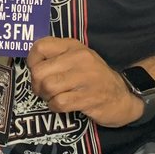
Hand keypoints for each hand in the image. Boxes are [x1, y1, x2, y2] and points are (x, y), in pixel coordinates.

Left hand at [27, 37, 142, 127]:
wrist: (123, 96)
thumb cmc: (94, 77)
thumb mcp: (78, 59)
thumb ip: (57, 56)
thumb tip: (31, 64)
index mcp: (73, 46)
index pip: (40, 47)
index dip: (32, 61)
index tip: (36, 71)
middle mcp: (79, 58)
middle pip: (39, 72)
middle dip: (36, 84)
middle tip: (43, 90)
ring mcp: (85, 78)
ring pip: (47, 87)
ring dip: (46, 96)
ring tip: (53, 97)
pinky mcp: (88, 97)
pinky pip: (59, 103)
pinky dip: (55, 107)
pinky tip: (62, 105)